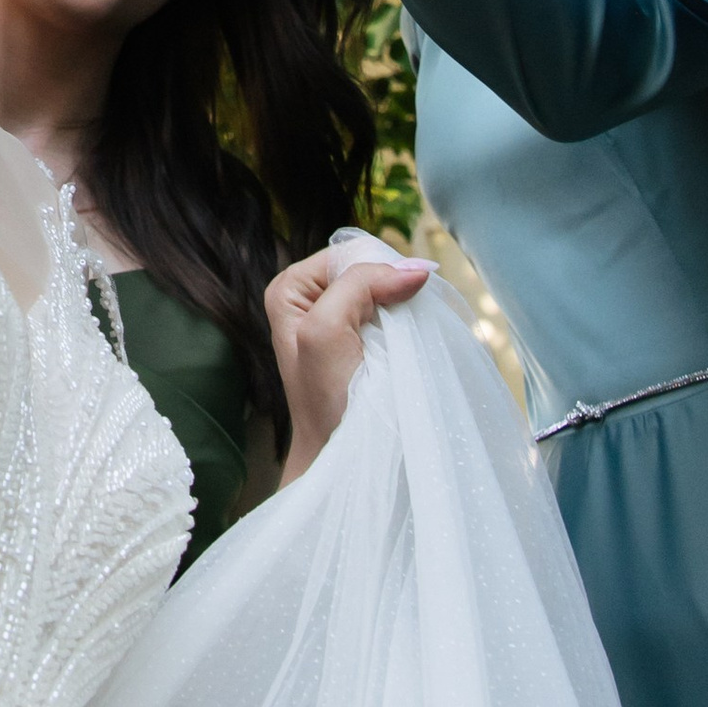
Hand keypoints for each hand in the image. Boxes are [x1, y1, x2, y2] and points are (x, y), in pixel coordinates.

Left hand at [268, 243, 431, 482]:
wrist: (340, 453)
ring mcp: (339, 318)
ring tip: (404, 338)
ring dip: (404, 308)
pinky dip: (409, 323)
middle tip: (402, 327)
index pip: (349, 254)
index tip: (397, 306)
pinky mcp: (363, 339)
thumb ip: (359, 285)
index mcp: (290, 287)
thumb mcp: (326, 330)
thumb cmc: (325, 398)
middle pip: (369, 269)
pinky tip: (410, 341)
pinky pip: (394, 314)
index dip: (379, 272)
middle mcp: (311, 296)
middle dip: (392, 290)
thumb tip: (417, 267)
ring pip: (386, 292)